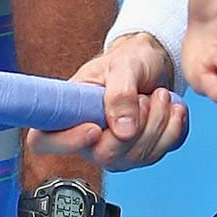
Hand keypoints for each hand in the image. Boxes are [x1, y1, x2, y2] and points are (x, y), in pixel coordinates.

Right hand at [27, 36, 187, 170]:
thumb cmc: (129, 60)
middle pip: (105, 156)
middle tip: (142, 96)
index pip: (44, 141)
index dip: (66, 142)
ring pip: (137, 157)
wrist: (154, 64)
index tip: (94, 128)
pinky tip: (171, 108)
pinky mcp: (141, 154)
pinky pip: (160, 153)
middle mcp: (88, 138)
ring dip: (157, 122)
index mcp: (68, 113)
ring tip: (158, 95)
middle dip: (134, 125)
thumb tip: (122, 131)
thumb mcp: (124, 65)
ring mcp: (115, 150)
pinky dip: (172, 127)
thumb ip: (120, 93)